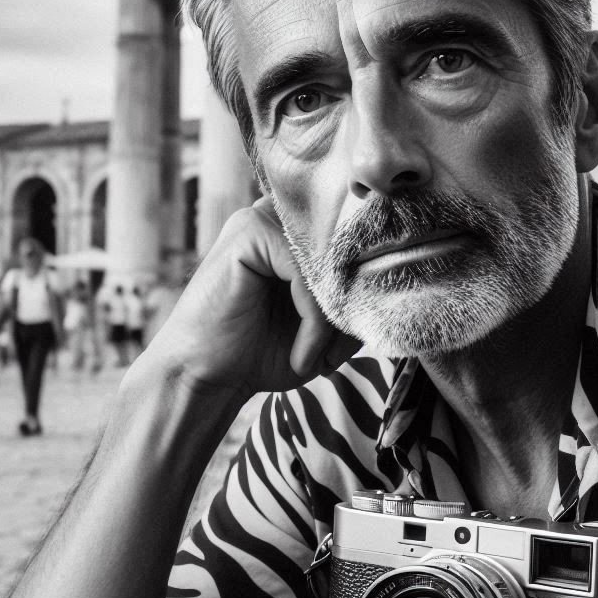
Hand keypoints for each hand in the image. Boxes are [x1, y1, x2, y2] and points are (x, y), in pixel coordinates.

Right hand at [129, 197, 359, 406]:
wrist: (205, 378)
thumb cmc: (260, 354)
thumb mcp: (325, 330)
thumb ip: (354, 301)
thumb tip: (392, 288)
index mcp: (294, 235)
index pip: (354, 245)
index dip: (364, 290)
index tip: (358, 339)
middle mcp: (278, 219)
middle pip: (348, 254)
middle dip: (352, 309)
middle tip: (339, 357)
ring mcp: (261, 220)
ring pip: (331, 266)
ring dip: (333, 322)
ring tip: (318, 362)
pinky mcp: (249, 234)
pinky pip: (307, 275)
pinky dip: (314, 322)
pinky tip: (302, 357)